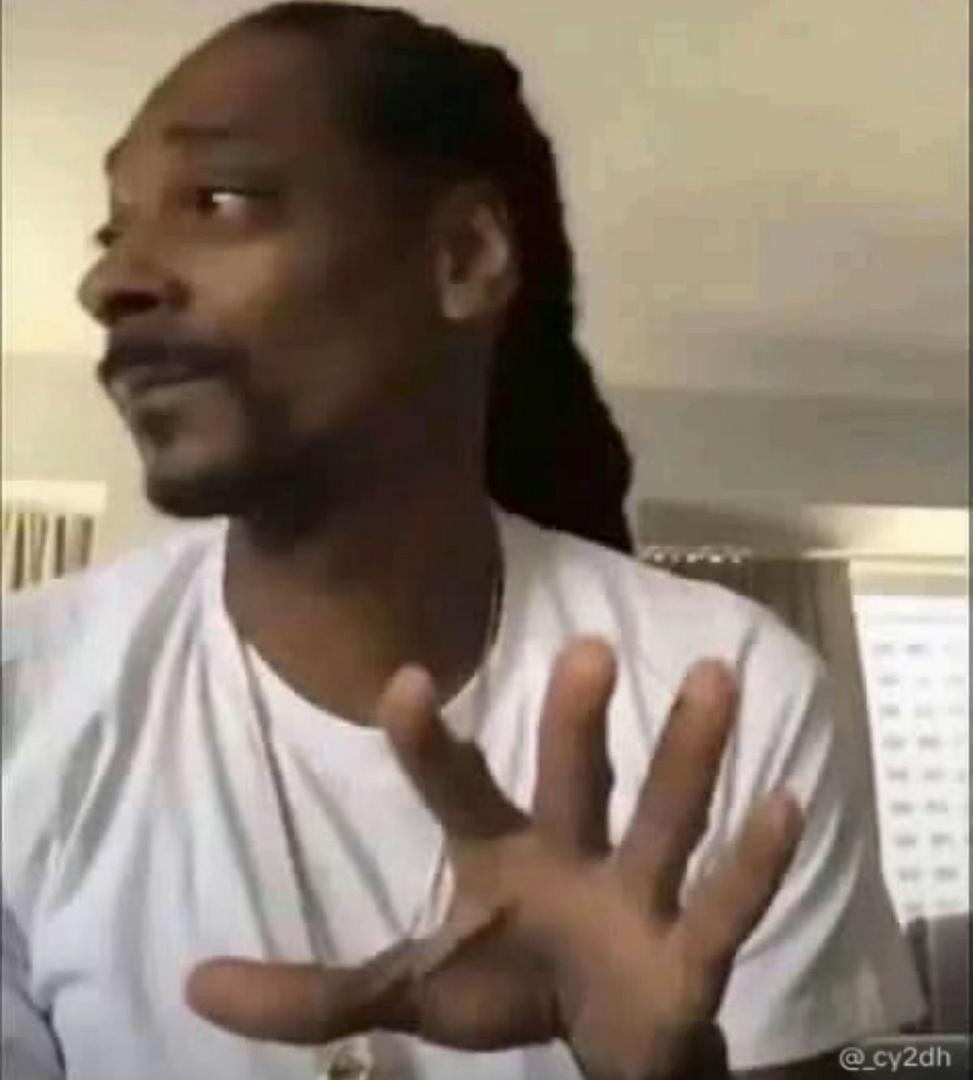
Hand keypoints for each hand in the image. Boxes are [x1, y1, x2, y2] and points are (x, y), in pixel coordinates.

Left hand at [187, 640, 801, 1079]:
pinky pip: (727, 902)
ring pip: (664, 817)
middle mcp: (571, 854)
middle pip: (574, 781)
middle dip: (578, 722)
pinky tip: (784, 798)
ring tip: (716, 674)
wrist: (605, 1036)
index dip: (431, 742)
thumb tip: (193, 981)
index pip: (457, 788)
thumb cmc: (508, 986)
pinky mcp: (693, 954)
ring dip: (690, 753)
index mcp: (499, 855)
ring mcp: (637, 897)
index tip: (406, 680)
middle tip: (588, 648)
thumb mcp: (408, 992)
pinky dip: (756, 860)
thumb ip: (313, 992)